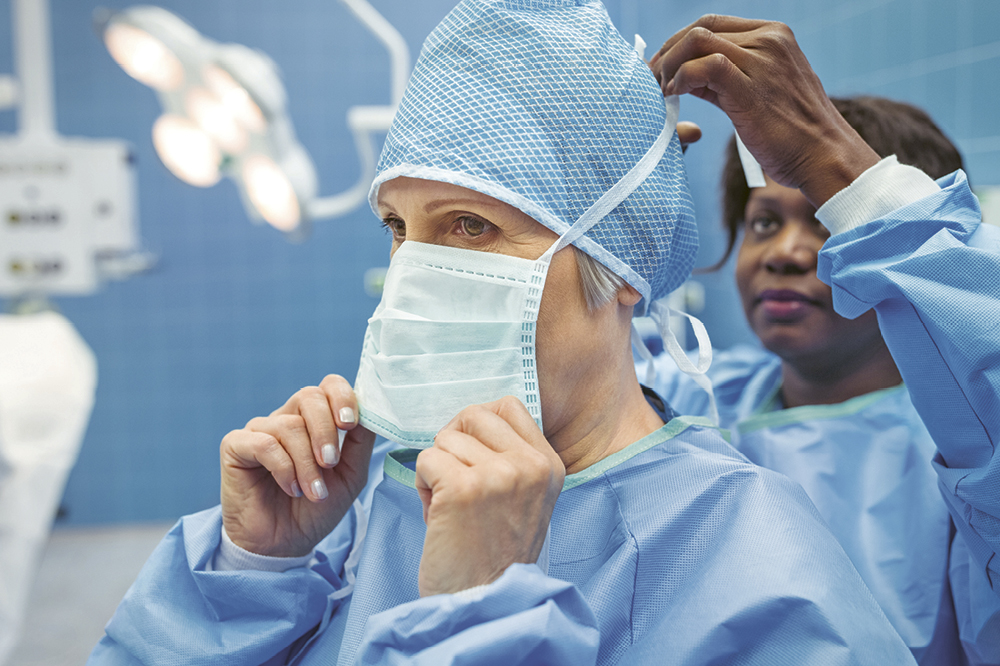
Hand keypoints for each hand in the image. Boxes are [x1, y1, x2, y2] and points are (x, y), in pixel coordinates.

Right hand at [220, 375, 375, 556]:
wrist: (285, 544)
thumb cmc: (317, 508)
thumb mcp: (350, 475)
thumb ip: (360, 442)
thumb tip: (370, 411)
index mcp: (314, 420)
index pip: (328, 386)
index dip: (342, 396)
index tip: (350, 423)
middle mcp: (286, 418)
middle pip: (308, 396)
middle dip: (325, 430)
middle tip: (331, 463)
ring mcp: (260, 430)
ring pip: (288, 426)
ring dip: (306, 463)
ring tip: (313, 491)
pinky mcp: (235, 446)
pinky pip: (263, 443)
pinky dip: (283, 467)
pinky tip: (291, 488)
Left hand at [415, 396, 564, 596]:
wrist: (484, 603)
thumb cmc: (494, 555)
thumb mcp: (525, 499)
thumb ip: (512, 459)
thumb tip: (473, 420)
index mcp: (549, 465)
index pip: (508, 406)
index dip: (477, 425)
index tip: (471, 456)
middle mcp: (529, 466)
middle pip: (472, 415)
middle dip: (453, 444)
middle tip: (455, 482)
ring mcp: (498, 475)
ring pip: (445, 439)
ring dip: (436, 470)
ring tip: (450, 508)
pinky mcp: (463, 488)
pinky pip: (425, 459)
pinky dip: (422, 486)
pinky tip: (437, 516)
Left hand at [650, 15, 879, 205]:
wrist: (823, 155)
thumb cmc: (793, 132)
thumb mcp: (762, 91)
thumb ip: (727, 77)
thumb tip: (687, 75)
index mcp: (774, 35)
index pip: (713, 23)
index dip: (679, 42)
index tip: (662, 67)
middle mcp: (770, 40)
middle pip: (700, 28)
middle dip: (668, 51)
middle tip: (652, 79)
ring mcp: (762, 60)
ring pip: (697, 41)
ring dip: (669, 65)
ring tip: (663, 91)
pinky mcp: (750, 87)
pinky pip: (703, 66)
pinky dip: (681, 77)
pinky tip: (675, 95)